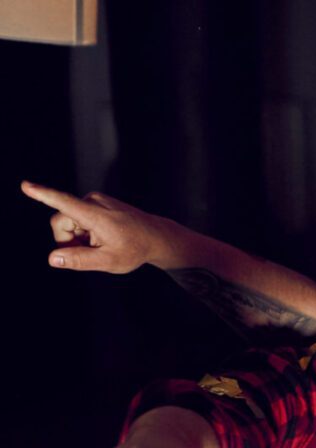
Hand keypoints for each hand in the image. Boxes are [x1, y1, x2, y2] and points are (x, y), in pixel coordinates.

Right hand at [20, 179, 179, 272]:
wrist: (155, 237)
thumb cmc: (135, 250)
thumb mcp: (109, 261)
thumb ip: (80, 260)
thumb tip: (53, 259)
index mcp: (95, 215)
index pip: (64, 203)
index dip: (43, 195)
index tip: (26, 186)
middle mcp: (93, 201)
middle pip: (59, 222)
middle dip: (67, 240)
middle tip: (91, 251)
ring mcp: (94, 199)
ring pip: (67, 221)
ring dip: (77, 236)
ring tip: (101, 243)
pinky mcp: (94, 201)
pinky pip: (77, 217)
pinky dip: (84, 230)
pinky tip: (102, 236)